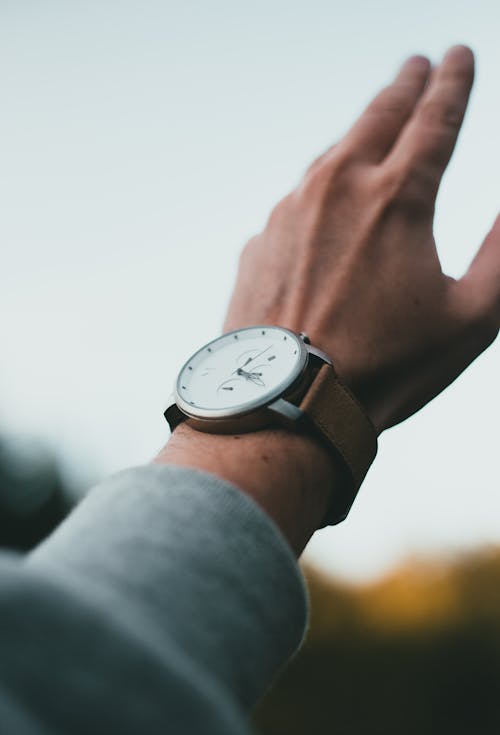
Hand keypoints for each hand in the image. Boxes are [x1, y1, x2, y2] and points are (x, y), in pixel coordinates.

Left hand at [224, 46, 498, 433]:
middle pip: (377, 116)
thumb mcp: (472, 317)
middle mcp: (338, 188)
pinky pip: (298, 199)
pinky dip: (321, 187)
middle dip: (404, 85)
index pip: (436, 119)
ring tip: (376, 118)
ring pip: (332, 152)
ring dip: (359, 129)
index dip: (454, 83)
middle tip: (417, 63)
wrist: (288, 399)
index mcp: (397, 198)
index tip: (461, 55)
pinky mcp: (261, 240)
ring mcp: (290, 211)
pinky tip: (326, 197)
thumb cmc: (386, 366)